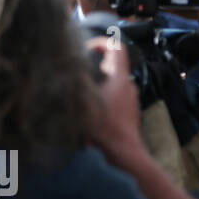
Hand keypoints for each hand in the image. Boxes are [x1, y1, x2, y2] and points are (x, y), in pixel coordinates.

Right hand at [86, 37, 144, 164]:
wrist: (123, 155)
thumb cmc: (103, 128)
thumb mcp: (83, 101)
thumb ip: (76, 80)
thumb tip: (67, 64)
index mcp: (120, 77)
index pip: (117, 47)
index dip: (101, 42)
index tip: (84, 49)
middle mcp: (129, 85)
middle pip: (113, 64)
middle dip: (93, 63)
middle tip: (74, 71)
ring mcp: (131, 99)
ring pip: (113, 82)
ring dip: (96, 81)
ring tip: (77, 91)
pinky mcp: (129, 112)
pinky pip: (115, 96)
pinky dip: (101, 96)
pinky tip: (87, 109)